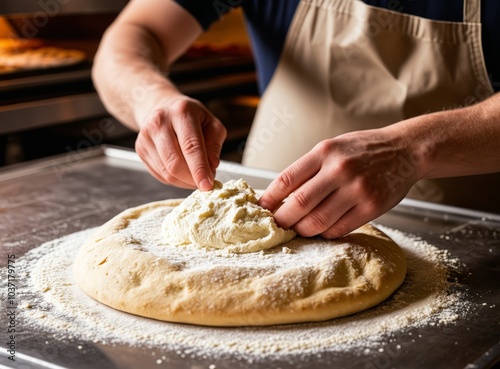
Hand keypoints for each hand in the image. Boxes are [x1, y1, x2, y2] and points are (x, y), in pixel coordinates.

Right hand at [135, 96, 226, 189]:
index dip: (199, 169)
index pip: (191, 146)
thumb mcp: (212, 125)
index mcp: (181, 112)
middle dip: (191, 179)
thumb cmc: (192, 118)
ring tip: (195, 176)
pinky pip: (160, 174)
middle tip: (204, 183)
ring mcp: (146, 136)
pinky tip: (183, 172)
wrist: (164, 108)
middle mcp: (160, 122)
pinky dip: (175, 180)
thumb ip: (214, 146)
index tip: (207, 186)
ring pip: (166, 172)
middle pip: (174, 163)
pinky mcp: (140, 149)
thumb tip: (211, 168)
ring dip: (184, 181)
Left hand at [259, 127, 420, 237]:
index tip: (261, 209)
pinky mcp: (372, 207)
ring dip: (302, 230)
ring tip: (298, 229)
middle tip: (277, 226)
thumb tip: (279, 198)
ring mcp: (357, 190)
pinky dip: (325, 233)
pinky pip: (339, 229)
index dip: (269, 199)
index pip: (286, 180)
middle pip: (298, 204)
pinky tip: (322, 229)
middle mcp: (339, 170)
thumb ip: (308, 169)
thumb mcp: (331, 148)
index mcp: (324, 152)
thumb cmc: (362, 150)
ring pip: (317, 222)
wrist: (405, 150)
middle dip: (282, 220)